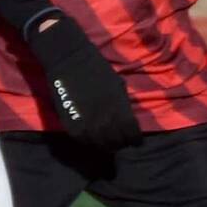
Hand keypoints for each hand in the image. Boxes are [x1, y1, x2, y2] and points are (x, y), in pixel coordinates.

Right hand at [27, 13, 141, 149]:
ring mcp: (87, 124)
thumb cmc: (97, 69)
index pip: (132, 134)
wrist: (70, 60)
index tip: (136, 139)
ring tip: (109, 142)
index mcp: (119, 108)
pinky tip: (94, 137)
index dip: (135, 139)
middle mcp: (105, 119)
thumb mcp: (118, 85)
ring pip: (101, 146)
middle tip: (122, 141)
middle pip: (117, 143)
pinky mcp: (71, 125)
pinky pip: (84, 141)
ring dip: (106, 145)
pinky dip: (91, 142)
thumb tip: (128, 121)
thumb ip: (123, 105)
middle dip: (121, 143)